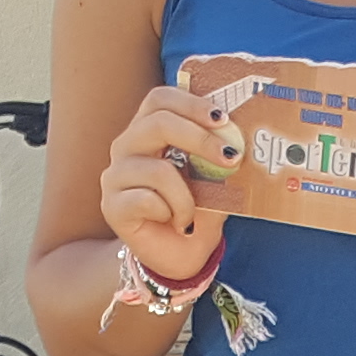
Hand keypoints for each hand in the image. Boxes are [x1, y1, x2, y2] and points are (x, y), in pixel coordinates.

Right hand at [98, 79, 232, 284]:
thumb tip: (243, 137)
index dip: (191, 103)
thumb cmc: (198, 212)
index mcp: (149, 131)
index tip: (223, 119)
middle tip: (230, 159)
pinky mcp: (112, 205)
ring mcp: (115, 175)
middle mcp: (127, 147)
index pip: (161, 99)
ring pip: (157, 170)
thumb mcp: (216, 180)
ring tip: (192, 214)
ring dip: (187, 196)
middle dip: (200, 139)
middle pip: (157, 123)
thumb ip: (221, 157)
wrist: (181, 256)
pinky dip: (172, 213)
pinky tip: (175, 223)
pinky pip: (147, 200)